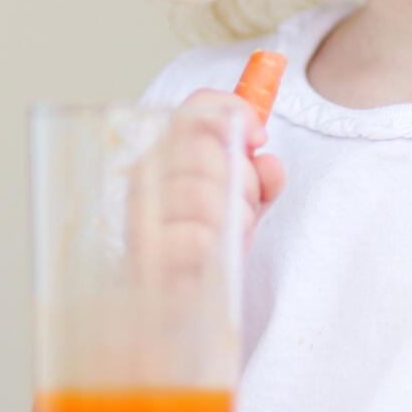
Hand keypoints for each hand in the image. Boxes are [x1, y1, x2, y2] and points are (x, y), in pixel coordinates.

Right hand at [126, 90, 284, 296]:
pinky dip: (215, 244)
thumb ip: (262, 180)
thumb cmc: (204, 246)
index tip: (260, 137)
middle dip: (245, 180)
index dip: (233, 112)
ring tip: (234, 233)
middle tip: (249, 205)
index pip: (192, 109)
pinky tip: (211, 253)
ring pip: (202, 194)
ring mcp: (141, 214)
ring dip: (237, 217)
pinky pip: (196, 237)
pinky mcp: (146, 256)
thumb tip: (270, 162)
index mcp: (165, 154)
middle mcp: (146, 176)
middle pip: (204, 151)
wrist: (170, 302)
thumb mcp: (243, 205)